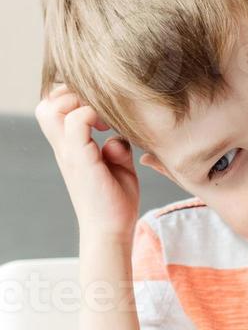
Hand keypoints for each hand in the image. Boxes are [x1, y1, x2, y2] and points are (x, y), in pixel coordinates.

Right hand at [34, 83, 139, 240]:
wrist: (112, 233)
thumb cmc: (116, 204)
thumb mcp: (120, 167)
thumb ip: (116, 147)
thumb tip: (117, 135)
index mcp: (70, 149)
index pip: (54, 110)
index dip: (73, 100)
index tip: (102, 114)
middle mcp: (64, 149)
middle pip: (46, 104)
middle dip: (72, 96)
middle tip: (99, 112)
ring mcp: (70, 154)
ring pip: (52, 108)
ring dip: (78, 103)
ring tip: (101, 120)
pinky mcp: (81, 160)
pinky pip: (77, 121)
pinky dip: (92, 116)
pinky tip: (108, 130)